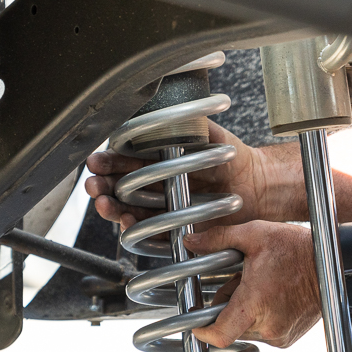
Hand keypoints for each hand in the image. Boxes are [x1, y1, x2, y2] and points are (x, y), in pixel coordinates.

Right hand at [85, 121, 285, 230]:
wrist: (256, 185)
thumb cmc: (231, 156)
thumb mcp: (207, 132)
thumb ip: (184, 125)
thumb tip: (161, 118)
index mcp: (155, 159)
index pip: (122, 160)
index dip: (106, 161)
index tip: (97, 161)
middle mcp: (154, 184)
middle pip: (117, 188)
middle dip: (101, 187)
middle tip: (94, 187)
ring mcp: (161, 207)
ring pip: (127, 210)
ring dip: (112, 210)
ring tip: (105, 206)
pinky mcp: (173, 228)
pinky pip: (149, 232)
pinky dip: (135, 230)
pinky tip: (128, 223)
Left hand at [182, 221, 320, 348]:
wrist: (334, 263)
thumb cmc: (296, 248)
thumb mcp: (254, 235)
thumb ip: (218, 238)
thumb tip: (190, 242)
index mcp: (254, 305)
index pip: (219, 335)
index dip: (203, 332)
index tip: (196, 323)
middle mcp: (268, 326)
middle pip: (231, 327)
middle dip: (226, 307)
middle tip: (236, 282)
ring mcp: (281, 335)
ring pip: (246, 329)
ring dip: (244, 311)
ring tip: (257, 284)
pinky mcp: (290, 337)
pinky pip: (263, 331)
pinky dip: (260, 316)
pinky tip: (270, 293)